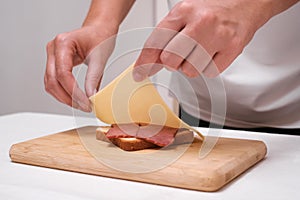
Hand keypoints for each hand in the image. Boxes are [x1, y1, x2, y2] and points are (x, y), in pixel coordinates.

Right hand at [44, 25, 116, 111]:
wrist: (99, 30)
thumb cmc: (100, 37)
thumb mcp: (100, 58)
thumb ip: (93, 78)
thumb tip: (90, 97)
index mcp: (63, 43)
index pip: (63, 74)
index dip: (73, 92)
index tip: (86, 103)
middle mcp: (53, 49)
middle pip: (52, 80)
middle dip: (68, 98)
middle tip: (84, 107)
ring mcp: (52, 56)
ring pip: (50, 83)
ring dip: (64, 97)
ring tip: (81, 105)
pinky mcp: (55, 63)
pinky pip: (54, 81)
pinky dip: (63, 92)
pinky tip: (75, 98)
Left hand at [133, 0, 274, 79]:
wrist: (244, 4)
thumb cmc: (211, 10)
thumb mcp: (183, 15)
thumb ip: (164, 38)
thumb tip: (148, 63)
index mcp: (183, 10)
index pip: (156, 41)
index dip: (145, 60)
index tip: (140, 72)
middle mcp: (200, 22)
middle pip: (171, 60)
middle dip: (172, 62)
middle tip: (181, 53)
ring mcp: (218, 36)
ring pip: (190, 70)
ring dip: (191, 65)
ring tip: (200, 50)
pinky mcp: (232, 49)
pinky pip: (209, 72)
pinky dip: (208, 66)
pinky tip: (212, 53)